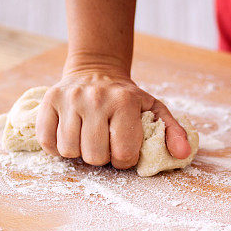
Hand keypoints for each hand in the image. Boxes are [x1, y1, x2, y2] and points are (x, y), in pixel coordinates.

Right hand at [35, 67, 191, 168]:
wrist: (97, 70)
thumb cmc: (128, 98)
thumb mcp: (155, 110)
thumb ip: (173, 132)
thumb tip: (183, 154)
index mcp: (124, 102)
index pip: (123, 155)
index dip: (124, 160)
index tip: (124, 150)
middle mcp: (95, 99)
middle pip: (94, 156)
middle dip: (102, 158)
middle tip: (105, 144)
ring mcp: (70, 99)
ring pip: (69, 151)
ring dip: (79, 152)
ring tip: (88, 139)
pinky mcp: (48, 102)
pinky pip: (47, 142)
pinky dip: (57, 146)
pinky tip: (70, 136)